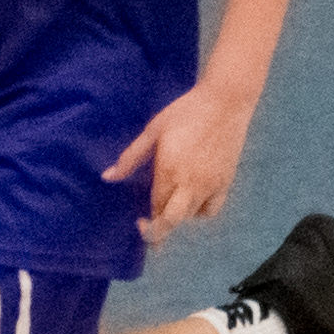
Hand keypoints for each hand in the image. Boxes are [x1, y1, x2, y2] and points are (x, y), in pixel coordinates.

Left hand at [104, 75, 259, 240]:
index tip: (139, 221)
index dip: (147, 220)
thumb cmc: (185, 111)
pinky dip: (199, 212)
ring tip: (169, 206)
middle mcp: (190, 183)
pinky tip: (191, 202)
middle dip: (159, 232)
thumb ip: (130, 157)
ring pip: (190, 216)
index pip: (155, 207)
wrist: (225, 101)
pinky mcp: (225, 182)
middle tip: (150, 232)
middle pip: (172, 221)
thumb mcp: (153, 131)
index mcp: (169, 170)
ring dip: (176, 217)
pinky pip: (210, 210)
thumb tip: (107, 177)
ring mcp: (210, 184)